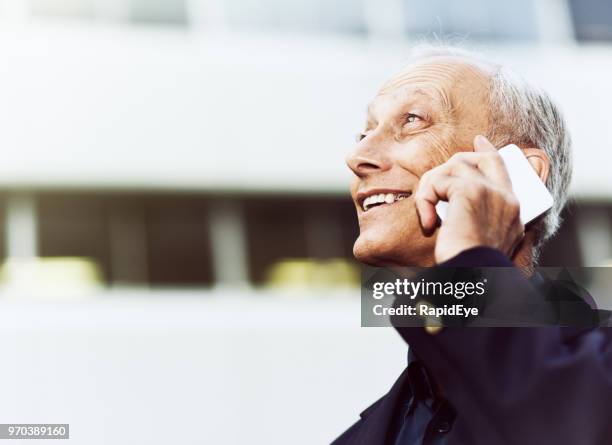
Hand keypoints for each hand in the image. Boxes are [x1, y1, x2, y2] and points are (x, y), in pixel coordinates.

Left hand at [415, 135, 524, 263]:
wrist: (474, 274)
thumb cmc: (473, 264)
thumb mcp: (483, 240)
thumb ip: (479, 219)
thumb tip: (453, 205)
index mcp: (512, 209)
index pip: (504, 169)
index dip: (489, 152)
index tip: (480, 141)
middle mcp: (505, 197)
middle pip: (481, 157)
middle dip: (455, 163)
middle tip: (434, 179)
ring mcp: (490, 191)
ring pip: (454, 165)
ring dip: (432, 187)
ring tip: (428, 214)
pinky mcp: (470, 191)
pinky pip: (438, 182)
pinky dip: (425, 200)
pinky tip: (428, 223)